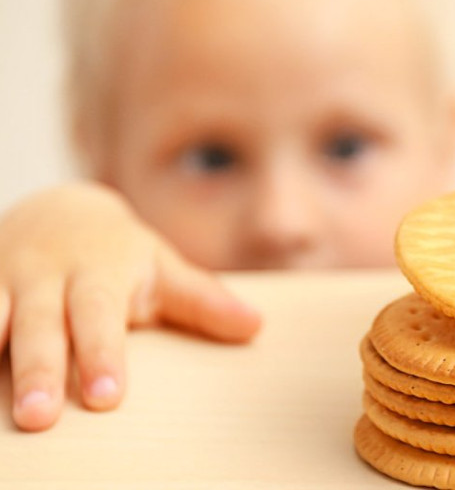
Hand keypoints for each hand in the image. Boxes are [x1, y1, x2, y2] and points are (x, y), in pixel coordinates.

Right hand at [0, 182, 261, 430]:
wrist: (61, 210)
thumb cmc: (120, 254)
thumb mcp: (163, 269)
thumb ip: (203, 300)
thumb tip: (255, 326)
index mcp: (100, 273)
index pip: (100, 314)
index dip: (103, 353)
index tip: (108, 397)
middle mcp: (49, 276)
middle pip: (41, 323)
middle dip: (39, 367)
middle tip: (40, 417)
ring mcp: (6, 280)